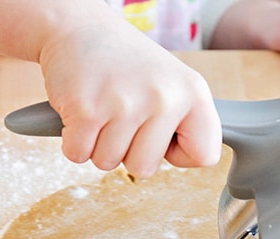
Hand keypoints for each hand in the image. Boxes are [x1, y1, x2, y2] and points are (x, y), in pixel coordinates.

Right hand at [40, 16, 221, 176]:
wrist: (78, 27)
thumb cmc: (124, 63)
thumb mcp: (171, 84)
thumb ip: (186, 123)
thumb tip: (200, 157)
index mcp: (193, 91)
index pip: (205, 155)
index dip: (177, 153)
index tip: (160, 130)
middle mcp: (164, 97)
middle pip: (145, 169)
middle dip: (126, 152)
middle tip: (121, 115)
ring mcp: (125, 104)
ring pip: (108, 163)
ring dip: (98, 144)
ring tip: (102, 108)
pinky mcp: (87, 110)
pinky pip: (78, 154)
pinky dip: (74, 140)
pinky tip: (82, 111)